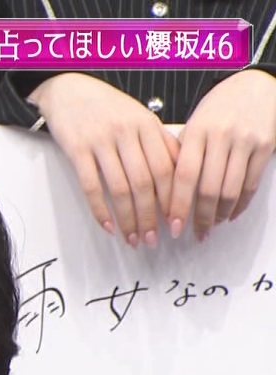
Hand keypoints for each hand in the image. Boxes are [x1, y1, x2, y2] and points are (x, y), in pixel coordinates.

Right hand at [28, 72, 179, 247]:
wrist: (67, 89)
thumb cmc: (105, 107)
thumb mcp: (139, 117)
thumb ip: (158, 143)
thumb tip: (178, 177)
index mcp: (147, 125)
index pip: (168, 169)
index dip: (172, 200)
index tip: (175, 222)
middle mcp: (127, 132)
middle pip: (146, 183)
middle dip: (151, 217)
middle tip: (152, 240)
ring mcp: (101, 141)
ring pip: (120, 188)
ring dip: (128, 219)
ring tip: (131, 238)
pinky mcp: (77, 149)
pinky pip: (91, 186)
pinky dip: (100, 210)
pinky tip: (107, 226)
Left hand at [169, 69, 275, 240]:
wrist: (258, 86)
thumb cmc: (218, 108)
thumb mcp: (194, 124)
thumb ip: (180, 153)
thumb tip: (162, 192)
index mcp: (197, 131)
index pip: (183, 176)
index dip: (177, 205)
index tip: (171, 226)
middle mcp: (221, 136)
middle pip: (208, 189)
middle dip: (199, 218)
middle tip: (193, 234)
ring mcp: (245, 141)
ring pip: (230, 190)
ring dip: (219, 215)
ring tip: (210, 226)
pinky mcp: (266, 146)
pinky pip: (251, 184)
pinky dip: (240, 205)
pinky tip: (229, 214)